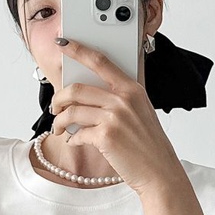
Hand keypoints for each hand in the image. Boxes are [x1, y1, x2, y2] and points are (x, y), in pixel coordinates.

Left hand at [49, 36, 186, 195]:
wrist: (159, 172)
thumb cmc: (148, 144)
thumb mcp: (140, 112)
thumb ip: (119, 98)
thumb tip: (87, 94)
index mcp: (132, 88)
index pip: (100, 60)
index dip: (78, 49)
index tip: (63, 43)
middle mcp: (123, 99)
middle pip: (77, 89)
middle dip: (59, 99)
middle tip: (55, 107)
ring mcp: (114, 118)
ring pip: (72, 111)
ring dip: (60, 121)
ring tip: (59, 127)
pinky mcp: (106, 137)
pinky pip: (77, 133)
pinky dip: (72, 138)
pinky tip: (74, 141)